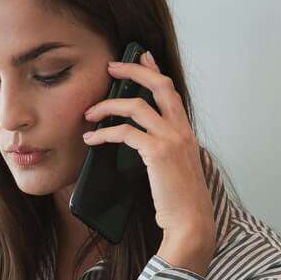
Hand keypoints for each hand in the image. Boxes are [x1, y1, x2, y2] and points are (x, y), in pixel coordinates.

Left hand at [82, 51, 216, 273]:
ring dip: (107, 105)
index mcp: (186, 132)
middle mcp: (182, 130)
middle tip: (110, 67)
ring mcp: (172, 139)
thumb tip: (138, 142)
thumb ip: (163, 150)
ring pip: (136, 106)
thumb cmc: (180, 202)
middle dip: (133, 70)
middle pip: (158, 85)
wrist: (191, 224)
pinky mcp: (158, 153)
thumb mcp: (175, 169)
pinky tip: (92, 138)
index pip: (170, 91)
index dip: (154, 70)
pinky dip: (104, 133)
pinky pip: (125, 132)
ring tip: (89, 113)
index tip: (141, 56)